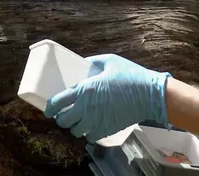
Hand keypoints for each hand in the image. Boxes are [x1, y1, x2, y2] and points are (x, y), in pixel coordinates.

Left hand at [44, 53, 170, 142]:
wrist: (150, 94)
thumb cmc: (130, 75)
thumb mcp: (109, 61)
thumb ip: (93, 61)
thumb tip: (85, 62)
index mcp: (85, 90)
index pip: (58, 102)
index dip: (50, 108)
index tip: (48, 109)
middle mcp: (87, 108)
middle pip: (63, 120)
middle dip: (61, 118)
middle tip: (64, 114)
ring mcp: (97, 121)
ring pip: (75, 131)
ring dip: (74, 126)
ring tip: (78, 120)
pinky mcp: (107, 129)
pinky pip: (90, 137)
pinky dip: (87, 134)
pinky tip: (91, 126)